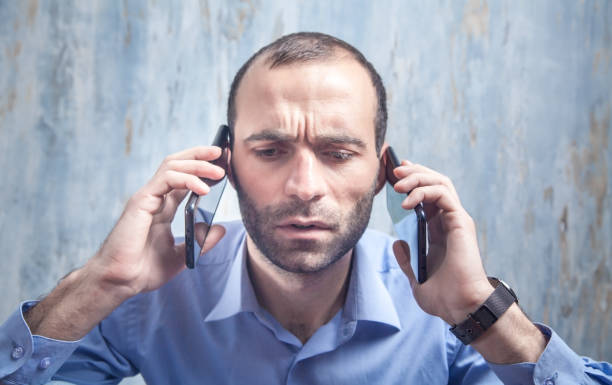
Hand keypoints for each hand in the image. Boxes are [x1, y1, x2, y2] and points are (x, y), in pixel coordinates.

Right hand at [86, 146, 226, 297]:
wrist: (119, 282)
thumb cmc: (143, 270)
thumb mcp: (182, 255)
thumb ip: (201, 241)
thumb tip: (221, 228)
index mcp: (164, 207)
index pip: (185, 177)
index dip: (204, 168)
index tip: (225, 164)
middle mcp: (155, 198)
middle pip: (178, 163)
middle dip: (201, 155)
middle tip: (224, 153)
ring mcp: (147, 197)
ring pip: (173, 165)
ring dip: (198, 164)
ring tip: (219, 171)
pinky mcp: (141, 201)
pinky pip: (166, 179)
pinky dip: (187, 179)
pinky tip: (203, 189)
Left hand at [391, 160, 492, 324]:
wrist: (461, 308)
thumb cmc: (444, 298)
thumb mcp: (416, 277)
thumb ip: (407, 259)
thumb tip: (397, 243)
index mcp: (440, 231)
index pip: (427, 196)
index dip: (413, 181)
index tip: (394, 175)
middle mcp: (450, 221)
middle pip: (434, 183)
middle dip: (413, 172)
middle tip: (394, 170)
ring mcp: (457, 220)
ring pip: (440, 183)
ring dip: (417, 178)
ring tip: (397, 183)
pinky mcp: (460, 222)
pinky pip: (443, 195)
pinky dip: (423, 192)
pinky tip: (407, 203)